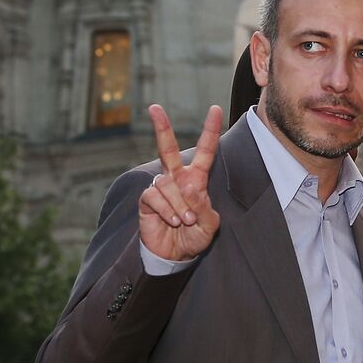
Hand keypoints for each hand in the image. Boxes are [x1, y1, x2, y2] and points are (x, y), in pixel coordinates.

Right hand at [138, 104, 222, 260]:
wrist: (175, 255)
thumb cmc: (194, 236)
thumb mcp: (209, 224)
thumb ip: (203, 207)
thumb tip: (189, 191)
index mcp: (196, 179)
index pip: (205, 151)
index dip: (210, 131)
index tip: (215, 109)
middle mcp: (176, 178)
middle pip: (168, 148)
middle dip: (161, 127)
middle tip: (154, 107)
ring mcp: (160, 188)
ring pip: (168, 184)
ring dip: (179, 204)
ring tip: (185, 221)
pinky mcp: (147, 200)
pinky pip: (155, 197)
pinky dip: (167, 210)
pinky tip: (173, 221)